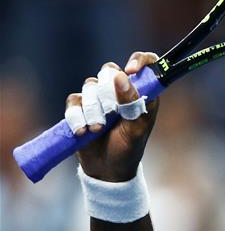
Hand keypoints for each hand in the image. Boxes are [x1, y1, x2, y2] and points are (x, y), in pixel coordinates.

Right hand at [68, 52, 159, 181]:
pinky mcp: (80, 107)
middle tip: (112, 113)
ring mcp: (98, 97)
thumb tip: (123, 76)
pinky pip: (73, 100)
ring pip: (90, 85)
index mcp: (141, 91)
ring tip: (98, 129)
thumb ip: (132, 102)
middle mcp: (120, 90)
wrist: (107, 169)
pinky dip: (77, 116)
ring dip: (93, 109)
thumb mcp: (137, 128)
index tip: (131, 70)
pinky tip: (83, 131)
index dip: (139, 60)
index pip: (144, 63)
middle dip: (108, 93)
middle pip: (109, 71)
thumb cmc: (129, 148)